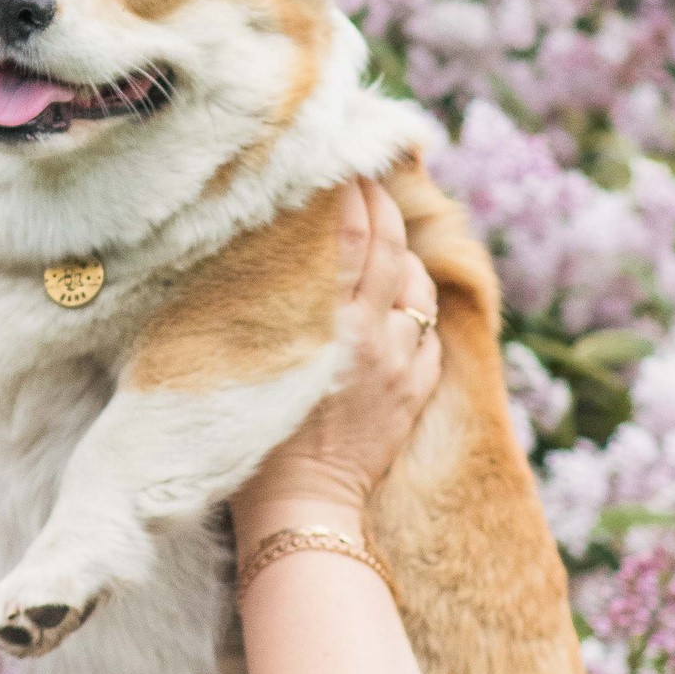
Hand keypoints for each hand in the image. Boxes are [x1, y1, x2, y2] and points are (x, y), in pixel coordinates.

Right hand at [230, 179, 440, 540]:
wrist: (302, 511)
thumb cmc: (253, 442)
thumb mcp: (248, 362)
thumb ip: (260, 305)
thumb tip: (259, 251)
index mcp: (331, 323)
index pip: (352, 235)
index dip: (351, 192)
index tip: (341, 162)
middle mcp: (374, 334)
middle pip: (390, 247)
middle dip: (381, 204)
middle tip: (365, 173)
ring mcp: (402, 362)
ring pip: (416, 285)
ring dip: (402, 253)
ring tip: (383, 231)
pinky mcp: (415, 389)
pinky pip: (426, 330)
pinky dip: (413, 304)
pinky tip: (397, 298)